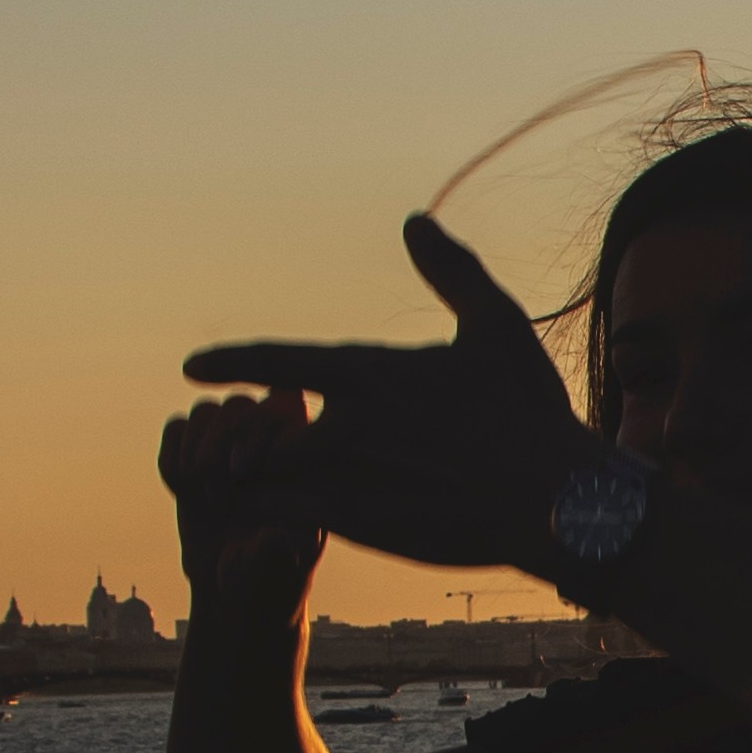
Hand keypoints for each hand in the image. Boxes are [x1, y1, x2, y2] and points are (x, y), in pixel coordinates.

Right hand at [158, 389, 325, 614]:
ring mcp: (230, 449)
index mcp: (302, 462)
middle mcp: (268, 446)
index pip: (286, 409)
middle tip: (217, 497)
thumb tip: (283, 533)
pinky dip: (170, 454)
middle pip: (239, 405)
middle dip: (219, 444)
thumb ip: (278, 548)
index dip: (258, 430)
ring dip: (194, 450)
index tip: (242, 474)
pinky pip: (176, 427)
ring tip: (200, 493)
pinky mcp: (195, 458)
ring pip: (206, 410)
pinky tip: (182, 490)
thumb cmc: (269, 583)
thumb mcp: (276, 570)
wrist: (234, 596)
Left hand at [181, 213, 592, 575]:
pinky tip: (276, 523)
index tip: (193, 369)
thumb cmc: (530, 410)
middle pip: (259, 432)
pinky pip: (293, 525)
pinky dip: (274, 522)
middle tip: (231, 448)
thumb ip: (450, 271)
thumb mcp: (495, 324)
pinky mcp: (366, 530)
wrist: (558, 500)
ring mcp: (352, 482)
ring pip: (266, 483)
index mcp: (370, 373)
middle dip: (240, 439)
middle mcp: (349, 427)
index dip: (230, 363)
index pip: (277, 362)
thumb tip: (416, 222)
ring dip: (251, 483)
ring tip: (242, 488)